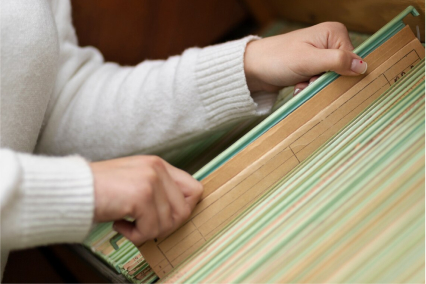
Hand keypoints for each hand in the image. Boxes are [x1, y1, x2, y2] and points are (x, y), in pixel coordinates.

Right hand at [90, 155, 202, 245]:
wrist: (72, 190)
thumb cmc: (100, 190)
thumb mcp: (134, 182)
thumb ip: (158, 190)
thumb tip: (180, 212)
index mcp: (158, 165)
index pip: (195, 189)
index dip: (185, 209)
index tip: (166, 218)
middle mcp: (157, 169)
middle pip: (184, 211)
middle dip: (164, 226)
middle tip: (142, 225)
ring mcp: (150, 181)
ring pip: (167, 224)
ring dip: (146, 232)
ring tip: (127, 223)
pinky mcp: (141, 195)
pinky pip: (151, 230)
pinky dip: (135, 235)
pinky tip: (120, 224)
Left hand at [244, 22, 367, 92]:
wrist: (253, 69)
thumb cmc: (277, 59)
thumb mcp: (309, 60)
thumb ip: (337, 61)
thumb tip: (363, 66)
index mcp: (334, 33)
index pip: (353, 59)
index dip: (339, 74)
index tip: (319, 78)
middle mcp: (330, 42)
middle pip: (343, 71)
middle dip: (325, 82)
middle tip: (307, 82)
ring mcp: (321, 55)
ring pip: (331, 79)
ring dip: (316, 87)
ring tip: (300, 85)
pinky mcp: (312, 67)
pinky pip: (320, 82)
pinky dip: (310, 88)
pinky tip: (298, 87)